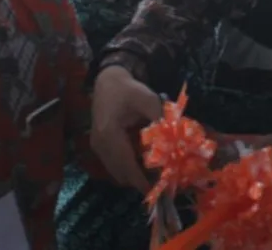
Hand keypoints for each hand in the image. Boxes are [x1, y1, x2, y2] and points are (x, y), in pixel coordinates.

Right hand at [91, 66, 162, 192]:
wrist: (108, 81)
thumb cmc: (129, 90)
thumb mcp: (148, 100)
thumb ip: (160, 119)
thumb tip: (175, 141)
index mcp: (109, 134)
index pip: (127, 166)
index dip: (142, 181)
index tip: (158, 191)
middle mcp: (100, 145)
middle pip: (121, 174)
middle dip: (141, 181)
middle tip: (163, 183)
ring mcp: (97, 147)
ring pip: (117, 172)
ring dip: (134, 176)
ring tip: (156, 175)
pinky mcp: (99, 147)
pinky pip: (114, 165)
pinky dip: (128, 169)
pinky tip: (144, 163)